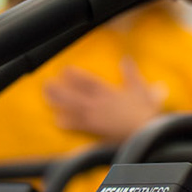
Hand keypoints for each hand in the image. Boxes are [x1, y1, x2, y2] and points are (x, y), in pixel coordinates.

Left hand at [43, 58, 166, 143]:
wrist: (144, 131)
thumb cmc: (144, 110)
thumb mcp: (140, 87)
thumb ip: (131, 73)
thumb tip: (126, 59)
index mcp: (109, 92)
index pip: (88, 82)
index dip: (75, 75)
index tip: (65, 70)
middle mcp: (98, 104)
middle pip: (74, 95)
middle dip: (60, 89)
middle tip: (47, 83)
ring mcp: (94, 118)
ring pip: (72, 109)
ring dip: (59, 103)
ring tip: (48, 98)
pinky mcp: (94, 130)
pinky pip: (77, 125)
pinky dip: (66, 122)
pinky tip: (58, 120)